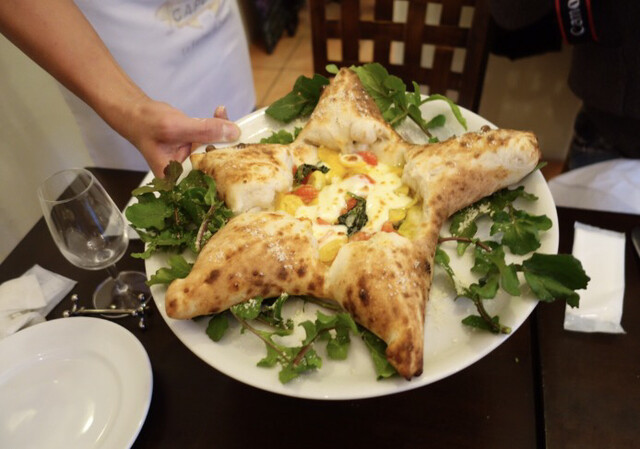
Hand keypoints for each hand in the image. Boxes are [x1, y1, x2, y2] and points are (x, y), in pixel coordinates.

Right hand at [124, 99, 239, 176]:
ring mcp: (192, 160)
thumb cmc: (146, 124)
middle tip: (241, 135)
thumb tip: (233, 132)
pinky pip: (212, 138)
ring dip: (225, 134)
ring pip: (216, 150)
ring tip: (228, 120)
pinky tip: (220, 113)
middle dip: (229, 150)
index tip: (243, 159)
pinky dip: (218, 126)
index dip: (227, 173)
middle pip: (216, 166)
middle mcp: (186, 174)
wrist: (136, 112)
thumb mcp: (176, 127)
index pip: (208, 183)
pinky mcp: (196, 147)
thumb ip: (204, 130)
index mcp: (177, 180)